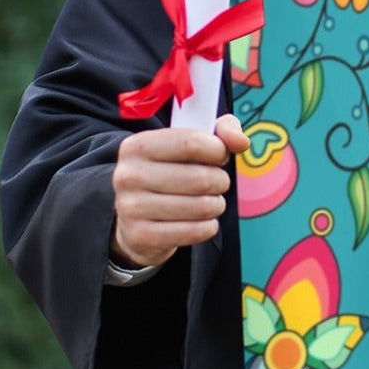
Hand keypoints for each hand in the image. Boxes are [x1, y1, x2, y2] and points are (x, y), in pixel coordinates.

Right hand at [110, 113, 249, 268]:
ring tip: (210, 202)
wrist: (135, 219)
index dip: (217, 150)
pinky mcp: (141, 236)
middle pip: (200, 178)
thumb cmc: (170, 173)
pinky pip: (195, 231)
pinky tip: (202, 221)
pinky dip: (208, 227)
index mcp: (137, 146)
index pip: (191, 142)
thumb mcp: (189, 143)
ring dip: (216, 205)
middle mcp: (128, 175)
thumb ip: (220, 131)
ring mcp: (131, 208)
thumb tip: (241, 141)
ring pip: (201, 207)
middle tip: (217, 183)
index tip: (220, 156)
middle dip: (220, 181)